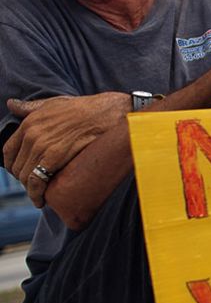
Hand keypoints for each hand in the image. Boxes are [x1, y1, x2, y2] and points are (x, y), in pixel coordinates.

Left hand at [3, 93, 129, 206]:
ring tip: (39, 196)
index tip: (22, 173)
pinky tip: (41, 200)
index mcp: (29, 122)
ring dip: (30, 190)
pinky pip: (37, 180)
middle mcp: (31, 134)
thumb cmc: (85, 108)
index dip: (13, 166)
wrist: (107, 112)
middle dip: (23, 180)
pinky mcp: (55, 157)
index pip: (8, 151)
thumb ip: (31, 107)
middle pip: (16, 166)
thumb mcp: (54, 102)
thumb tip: (11, 104)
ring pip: (25, 176)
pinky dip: (36, 194)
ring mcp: (42, 145)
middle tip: (35, 187)